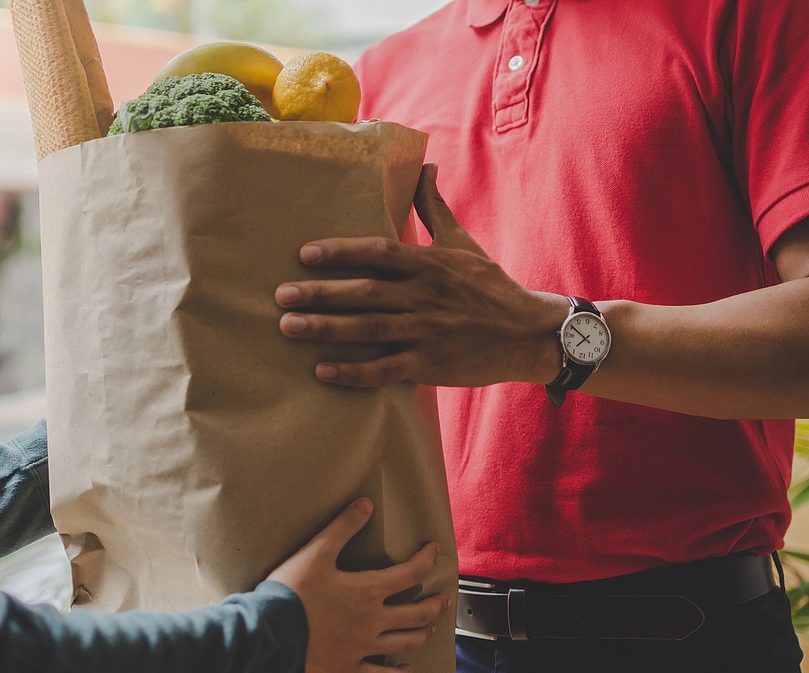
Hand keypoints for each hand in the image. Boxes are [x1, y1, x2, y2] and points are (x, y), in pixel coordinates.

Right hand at [267, 498, 450, 672]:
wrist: (271, 634)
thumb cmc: (292, 590)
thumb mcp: (316, 551)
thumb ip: (343, 526)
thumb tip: (366, 503)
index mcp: (368, 590)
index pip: (410, 573)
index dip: (426, 560)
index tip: (435, 551)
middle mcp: (373, 620)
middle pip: (416, 613)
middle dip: (434, 604)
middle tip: (445, 599)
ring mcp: (362, 647)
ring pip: (404, 643)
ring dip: (422, 634)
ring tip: (431, 628)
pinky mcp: (347, 668)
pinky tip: (406, 671)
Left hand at [275, 164, 565, 387]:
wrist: (528, 333)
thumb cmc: (490, 286)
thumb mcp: (462, 242)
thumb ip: (433, 207)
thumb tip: (423, 165)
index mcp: (429, 264)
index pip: (379, 252)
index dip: (341, 252)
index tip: (305, 254)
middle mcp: (425, 296)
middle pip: (364, 293)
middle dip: (320, 294)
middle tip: (280, 295)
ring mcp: (427, 332)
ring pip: (368, 330)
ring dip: (326, 329)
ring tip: (288, 328)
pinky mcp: (430, 365)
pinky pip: (385, 370)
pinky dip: (353, 372)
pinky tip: (322, 371)